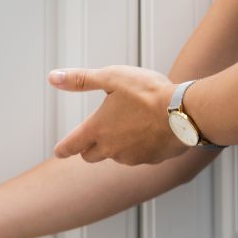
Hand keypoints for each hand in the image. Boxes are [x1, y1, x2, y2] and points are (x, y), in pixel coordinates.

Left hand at [48, 65, 185, 165]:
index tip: (59, 151)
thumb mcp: (111, 77)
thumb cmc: (147, 92)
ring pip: (116, 156)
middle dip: (89, 147)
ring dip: (116, 146)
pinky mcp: (151, 160)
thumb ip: (80, 80)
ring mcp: (132, 157)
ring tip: (129, 124)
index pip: (72, 145)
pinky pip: (138, 156)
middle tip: (93, 136)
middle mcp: (112, 148)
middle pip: (91, 155)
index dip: (63, 148)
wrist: (184, 112)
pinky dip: (138, 147)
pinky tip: (148, 132)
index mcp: (97, 129)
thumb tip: (53, 77)